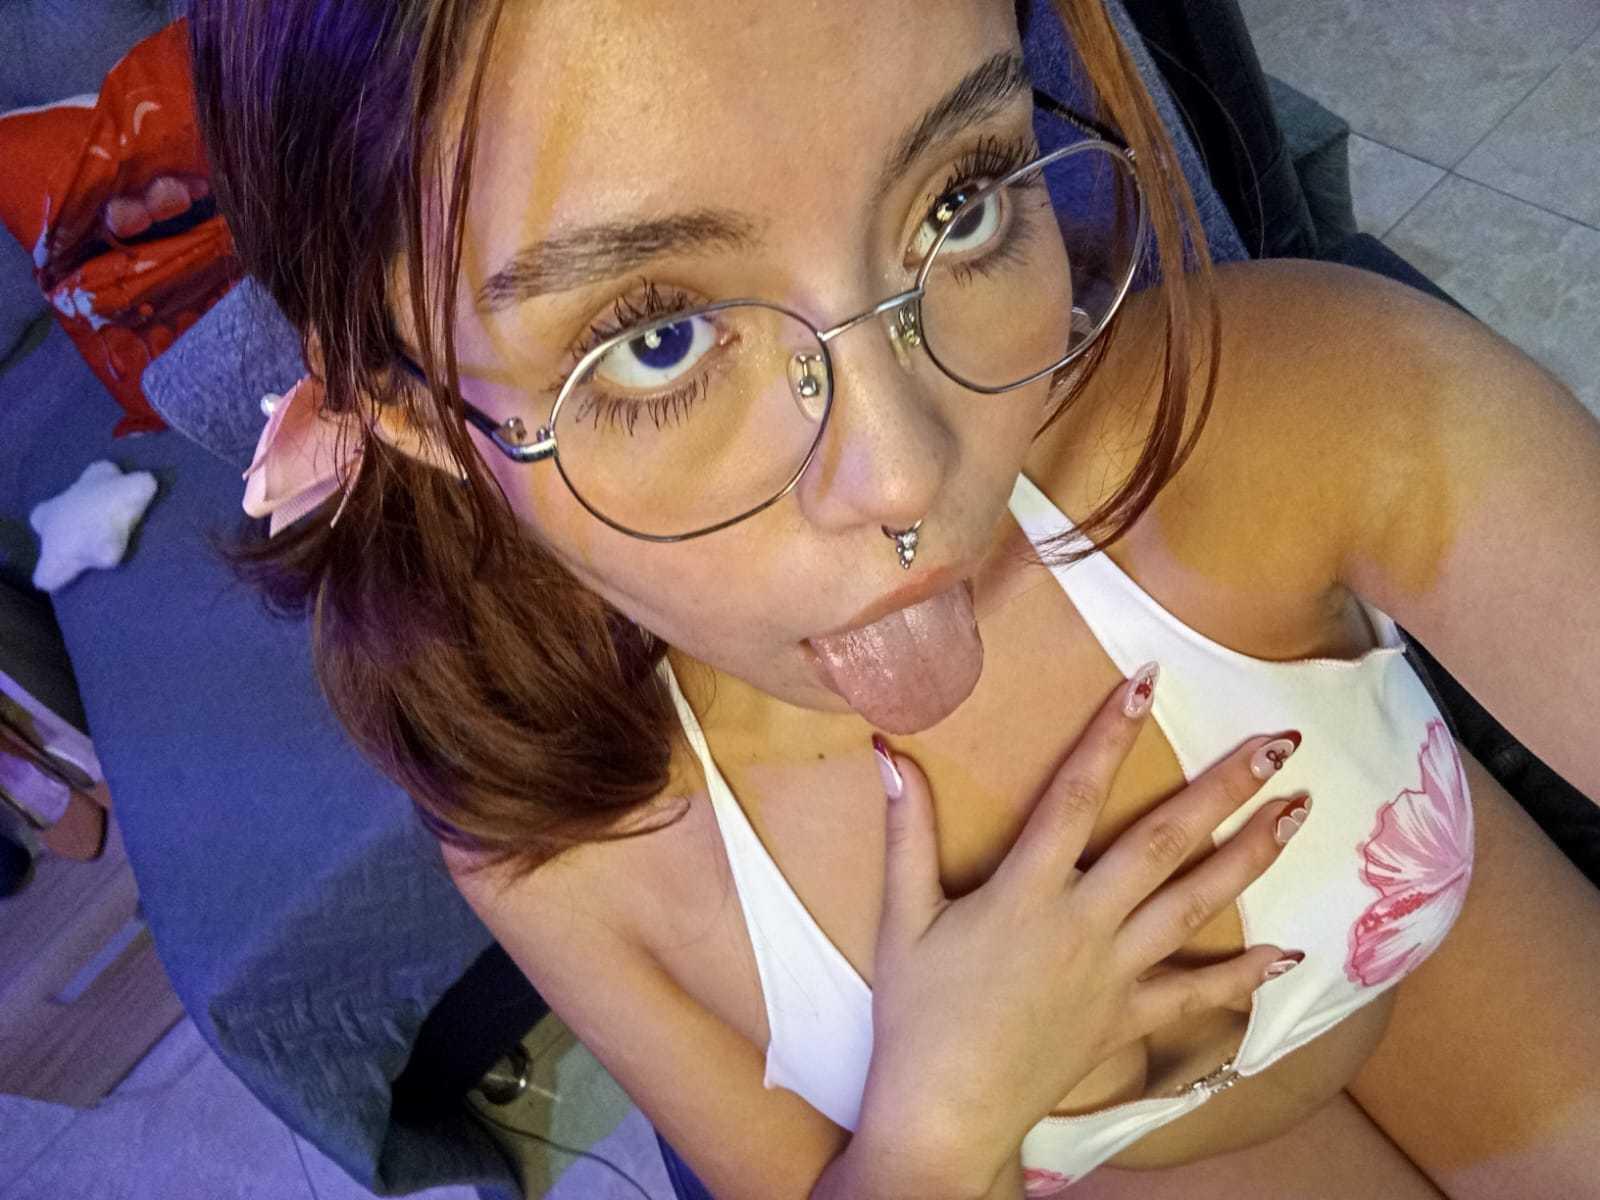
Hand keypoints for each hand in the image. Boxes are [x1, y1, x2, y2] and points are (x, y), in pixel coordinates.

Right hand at [857, 664, 1304, 1184]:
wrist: (946, 1110)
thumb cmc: (919, 1012)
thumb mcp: (902, 918)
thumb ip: (907, 835)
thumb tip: (891, 757)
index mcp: (1026, 891)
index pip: (1074, 796)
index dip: (1110, 735)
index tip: (1147, 683)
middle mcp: (1084, 923)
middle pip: (1162, 843)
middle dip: (1223, 789)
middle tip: (1278, 746)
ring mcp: (1115, 974)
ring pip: (1195, 905)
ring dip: (1250, 857)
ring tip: (1298, 812)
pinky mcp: (1129, 1019)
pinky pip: (1198, 996)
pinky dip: (1245, 976)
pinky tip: (1290, 953)